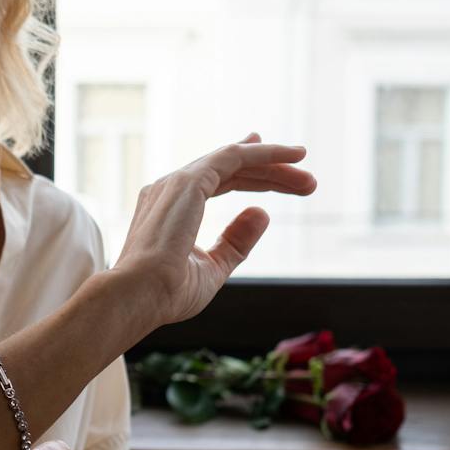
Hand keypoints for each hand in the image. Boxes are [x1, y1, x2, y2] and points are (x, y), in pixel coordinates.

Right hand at [109, 132, 315, 327]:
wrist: (140, 295)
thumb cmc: (167, 291)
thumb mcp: (212, 267)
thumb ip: (235, 241)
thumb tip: (262, 214)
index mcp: (170, 207)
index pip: (215, 180)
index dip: (248, 173)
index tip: (274, 169)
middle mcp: (170, 188)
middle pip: (229, 170)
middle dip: (269, 173)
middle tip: (306, 182)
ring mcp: (177, 182)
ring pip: (234, 161)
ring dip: (274, 165)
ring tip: (308, 179)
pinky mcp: (190, 181)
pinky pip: (233, 158)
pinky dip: (264, 155)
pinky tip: (291, 158)